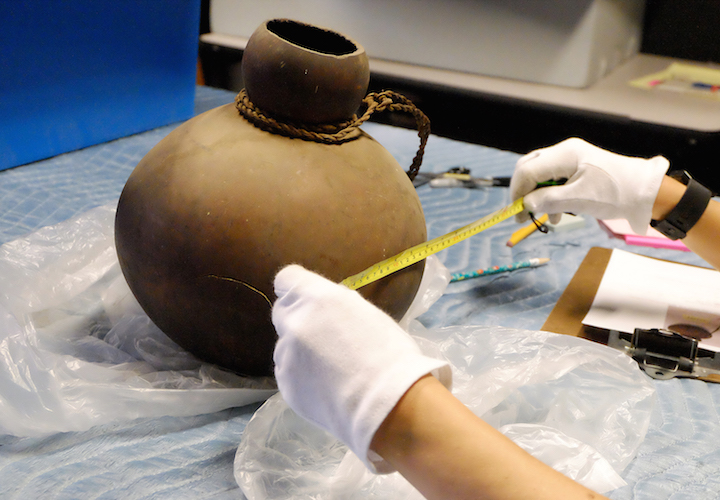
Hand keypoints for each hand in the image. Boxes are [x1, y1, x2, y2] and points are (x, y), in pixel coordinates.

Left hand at [272, 265, 451, 472]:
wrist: (386, 404)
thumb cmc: (388, 354)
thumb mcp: (365, 312)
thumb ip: (335, 304)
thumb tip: (323, 307)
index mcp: (318, 298)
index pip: (286, 278)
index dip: (296, 287)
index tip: (307, 299)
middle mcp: (295, 322)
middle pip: (282, 311)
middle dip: (298, 319)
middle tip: (324, 336)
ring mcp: (286, 355)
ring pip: (285, 344)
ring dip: (300, 350)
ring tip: (330, 368)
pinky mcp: (285, 384)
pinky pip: (288, 371)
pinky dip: (302, 375)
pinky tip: (326, 386)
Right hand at [510, 138, 668, 233]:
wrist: (645, 192)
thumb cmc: (615, 193)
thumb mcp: (580, 200)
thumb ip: (549, 200)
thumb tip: (525, 205)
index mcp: (565, 155)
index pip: (528, 170)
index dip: (518, 192)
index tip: (516, 212)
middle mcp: (564, 152)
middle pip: (530, 168)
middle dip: (523, 192)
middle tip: (522, 214)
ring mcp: (570, 159)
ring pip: (540, 175)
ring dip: (537, 196)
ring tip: (543, 218)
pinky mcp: (576, 169)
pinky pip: (553, 180)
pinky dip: (549, 196)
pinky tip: (557, 214)